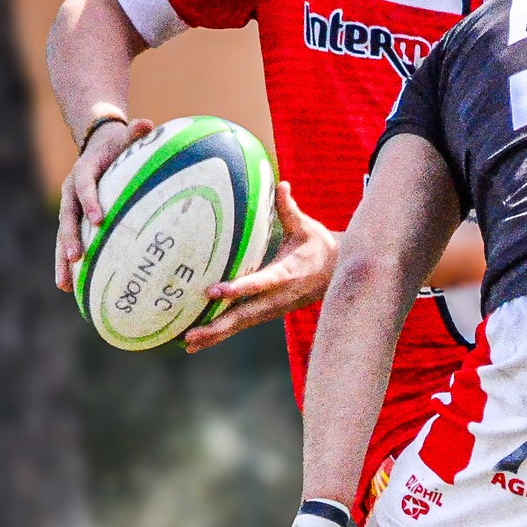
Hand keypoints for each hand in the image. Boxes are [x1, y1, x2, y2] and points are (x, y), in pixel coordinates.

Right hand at [54, 116, 153, 289]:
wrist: (97, 142)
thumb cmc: (118, 143)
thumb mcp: (126, 136)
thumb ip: (136, 133)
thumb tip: (149, 124)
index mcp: (85, 171)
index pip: (85, 186)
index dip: (90, 201)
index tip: (98, 219)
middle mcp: (71, 190)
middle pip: (67, 216)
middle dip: (70, 238)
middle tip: (76, 258)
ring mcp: (70, 206)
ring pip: (63, 235)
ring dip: (62, 260)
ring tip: (64, 284)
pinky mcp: (73, 218)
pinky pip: (68, 241)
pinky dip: (67, 263)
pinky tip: (69, 286)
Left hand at [184, 183, 338, 351]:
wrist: (339, 275)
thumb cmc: (319, 247)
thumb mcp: (307, 227)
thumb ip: (288, 209)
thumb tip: (281, 184)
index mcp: (285, 275)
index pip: (258, 284)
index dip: (236, 288)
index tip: (213, 291)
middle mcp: (277, 298)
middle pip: (244, 315)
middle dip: (218, 325)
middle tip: (191, 333)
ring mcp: (273, 310)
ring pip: (241, 324)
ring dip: (215, 335)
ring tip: (187, 343)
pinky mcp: (267, 314)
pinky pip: (241, 325)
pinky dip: (220, 334)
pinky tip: (198, 342)